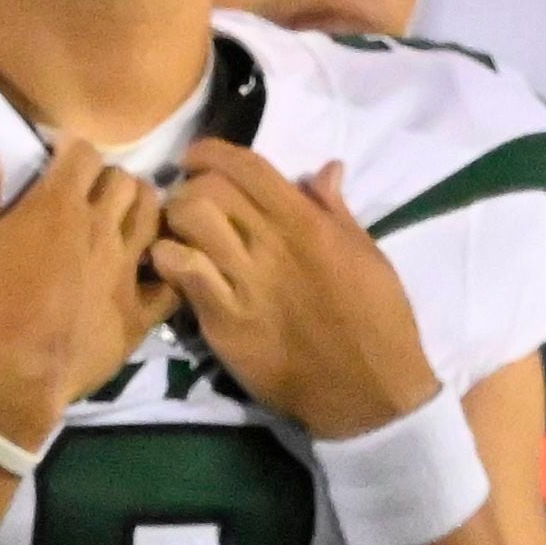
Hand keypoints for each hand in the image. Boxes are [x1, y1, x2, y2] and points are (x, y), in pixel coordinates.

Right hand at [0, 132, 169, 452]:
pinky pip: (171, 280)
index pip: (84, 153)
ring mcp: (126, 270)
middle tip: (90, 195)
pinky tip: (153, 269)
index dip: (72, 152)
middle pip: (124, 180)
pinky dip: (168, 267)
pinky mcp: (140, 312)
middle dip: (109, 179)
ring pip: (154, 216)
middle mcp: (101, 228)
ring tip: (124, 221)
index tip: (58, 163)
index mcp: (58, 205)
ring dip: (141, 210)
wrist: (9, 376)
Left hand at [150, 151, 439, 441]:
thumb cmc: (377, 321)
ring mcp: (245, 285)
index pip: (247, 166)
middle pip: (209, 188)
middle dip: (190, 186)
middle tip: (189, 202)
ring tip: (180, 234)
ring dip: (175, 221)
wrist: (367, 392)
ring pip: (187, 223)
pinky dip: (169, 260)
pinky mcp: (225, 323)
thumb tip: (325, 168)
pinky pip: (181, 274)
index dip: (212, 152)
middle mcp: (271, 246)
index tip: (198, 158)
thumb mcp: (366, 254)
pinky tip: (176, 268)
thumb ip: (335, 210)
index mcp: (306, 224)